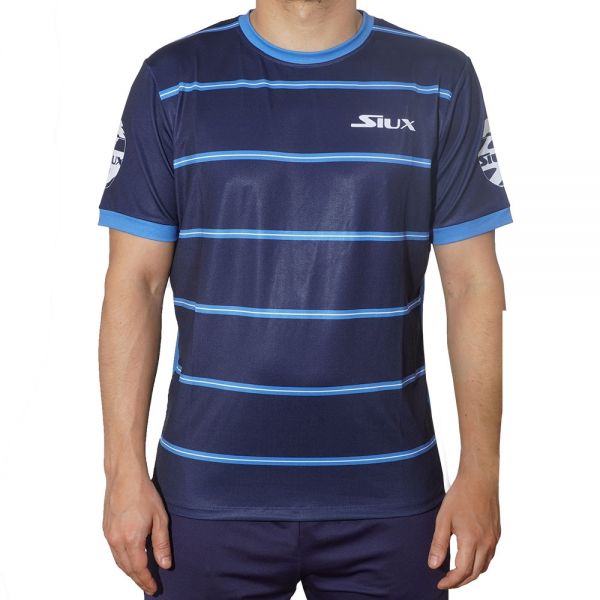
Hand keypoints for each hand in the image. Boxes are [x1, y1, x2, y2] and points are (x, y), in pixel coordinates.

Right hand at [102, 471, 171, 595]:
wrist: (124, 476)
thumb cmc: (143, 492)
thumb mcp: (160, 518)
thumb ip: (162, 543)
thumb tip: (164, 565)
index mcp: (131, 539)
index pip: (139, 569)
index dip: (146, 581)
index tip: (154, 588)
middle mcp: (116, 540)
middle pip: (127, 568)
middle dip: (138, 579)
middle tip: (149, 585)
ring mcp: (108, 535)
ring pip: (118, 561)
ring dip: (130, 570)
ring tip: (141, 575)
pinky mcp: (106, 529)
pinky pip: (114, 551)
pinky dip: (122, 559)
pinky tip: (131, 558)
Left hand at [428, 470, 500, 588]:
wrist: (480, 480)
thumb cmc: (461, 496)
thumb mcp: (443, 519)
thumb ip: (438, 544)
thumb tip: (433, 565)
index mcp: (471, 540)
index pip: (462, 572)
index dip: (451, 582)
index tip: (440, 583)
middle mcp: (486, 543)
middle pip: (475, 573)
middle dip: (460, 581)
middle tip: (447, 581)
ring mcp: (493, 539)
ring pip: (484, 566)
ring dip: (471, 573)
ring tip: (457, 572)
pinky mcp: (497, 534)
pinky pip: (490, 556)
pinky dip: (480, 563)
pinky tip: (470, 557)